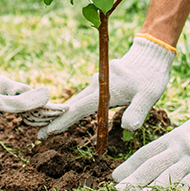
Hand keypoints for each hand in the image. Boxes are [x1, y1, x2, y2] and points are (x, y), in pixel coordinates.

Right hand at [37, 35, 174, 139]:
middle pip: (71, 106)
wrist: (150, 54)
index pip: (78, 109)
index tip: (46, 132)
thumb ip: (138, 112)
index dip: (62, 121)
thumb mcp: (148, 96)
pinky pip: (83, 97)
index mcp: (103, 90)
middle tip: (39, 136)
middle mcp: (95, 85)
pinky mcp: (99, 83)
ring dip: (63, 114)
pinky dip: (73, 108)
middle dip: (55, 120)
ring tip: (48, 128)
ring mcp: (95, 83)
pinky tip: (67, 116)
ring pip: (76, 101)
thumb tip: (128, 128)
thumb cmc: (150, 77)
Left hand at [112, 95, 189, 190]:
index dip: (130, 165)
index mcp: (174, 137)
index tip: (115, 176)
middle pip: (151, 166)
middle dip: (132, 180)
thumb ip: (180, 143)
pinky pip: (187, 186)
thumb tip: (168, 153)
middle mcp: (179, 148)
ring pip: (165, 178)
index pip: (146, 152)